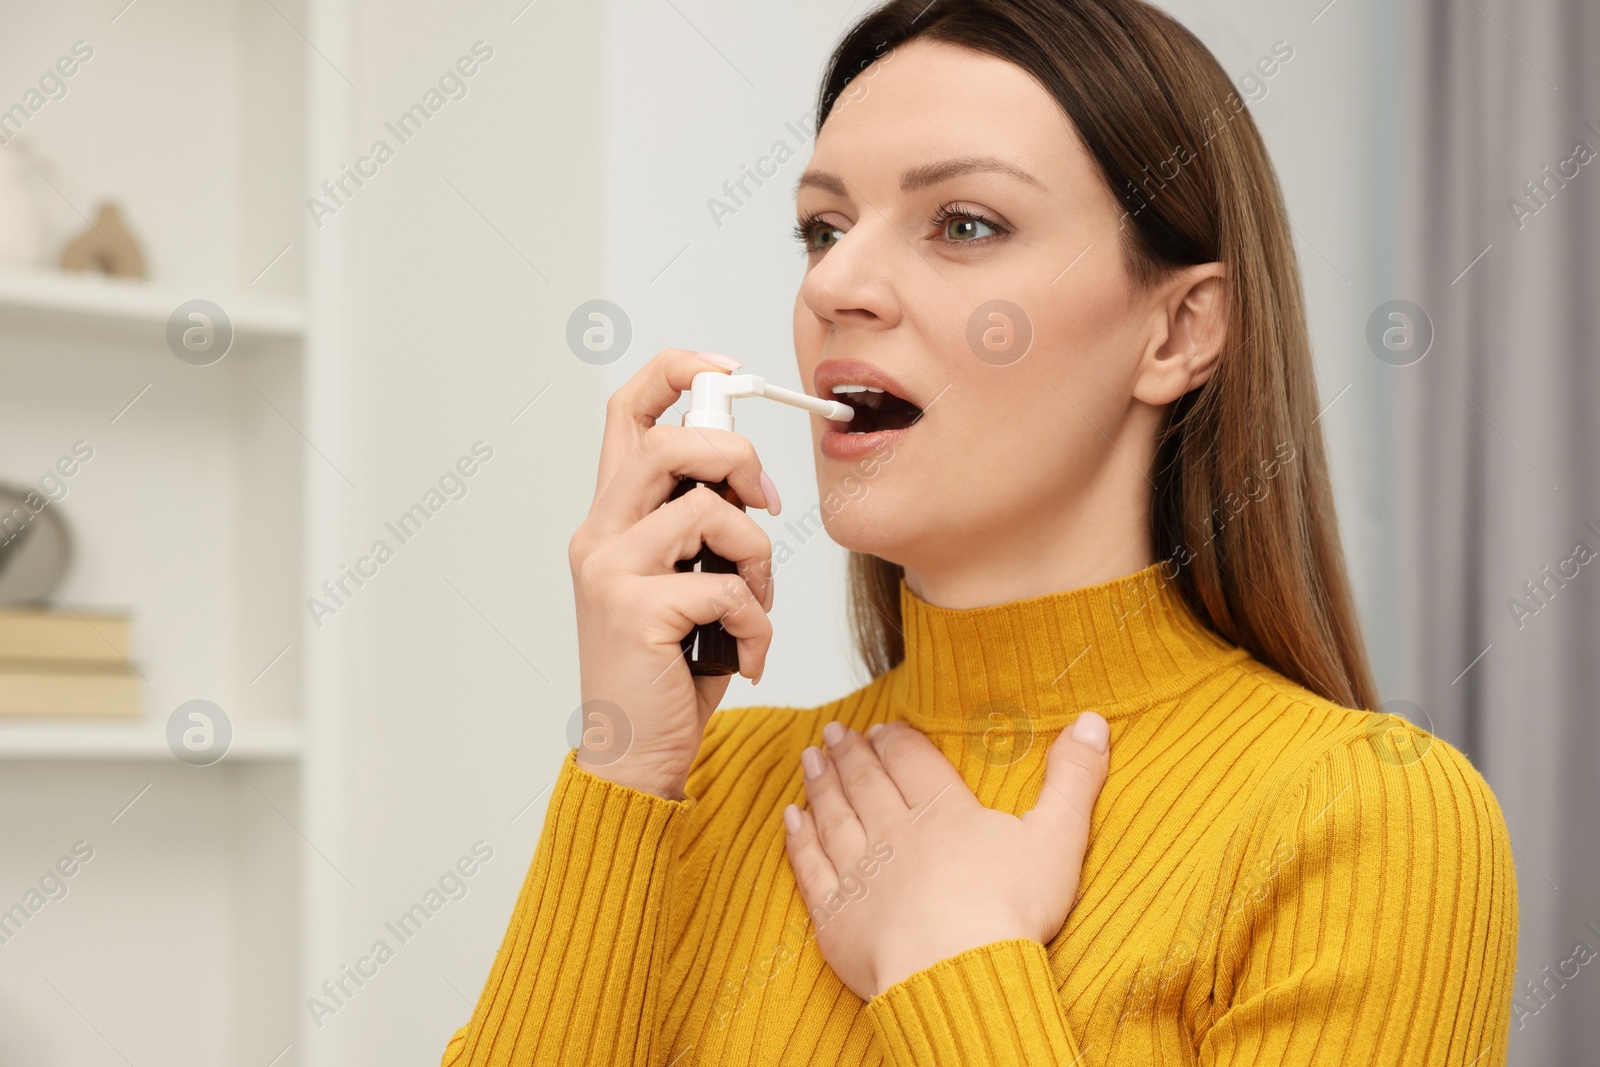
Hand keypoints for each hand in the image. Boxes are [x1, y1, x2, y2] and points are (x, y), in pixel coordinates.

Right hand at [568, 349, 779, 799]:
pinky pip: (727, 588)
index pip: (628, 410)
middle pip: (673, 440)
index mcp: (610, 517)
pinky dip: (756, 626)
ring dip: (758, 557)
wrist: (633, 752)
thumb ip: (698, 528)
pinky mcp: (636, 612)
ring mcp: (611, 571)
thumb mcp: (681, 581)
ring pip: (709, 510)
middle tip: (764, 507)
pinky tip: (744, 656)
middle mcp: (599, 534)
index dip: (678, 371)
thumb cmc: (667, 667)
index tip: (728, 371)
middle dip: (738, 459)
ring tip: (755, 604)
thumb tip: (749, 482)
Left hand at [783, 715, 1110, 998]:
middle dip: (851, 754)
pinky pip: (810, 866)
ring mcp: (860, 873)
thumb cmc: (1010, 912)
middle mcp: (894, 834)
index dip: (895, 741)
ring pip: (833, 816)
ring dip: (821, 783)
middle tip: (836, 732)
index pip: (912, 762)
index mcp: (944, 814)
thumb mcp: (1057, 839)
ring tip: (811, 758)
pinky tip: (791, 820)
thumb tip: (1094, 722)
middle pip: (867, 783)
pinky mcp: (837, 915)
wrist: (957, 974)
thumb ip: (1074, 780)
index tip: (881, 727)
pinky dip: (799, 839)